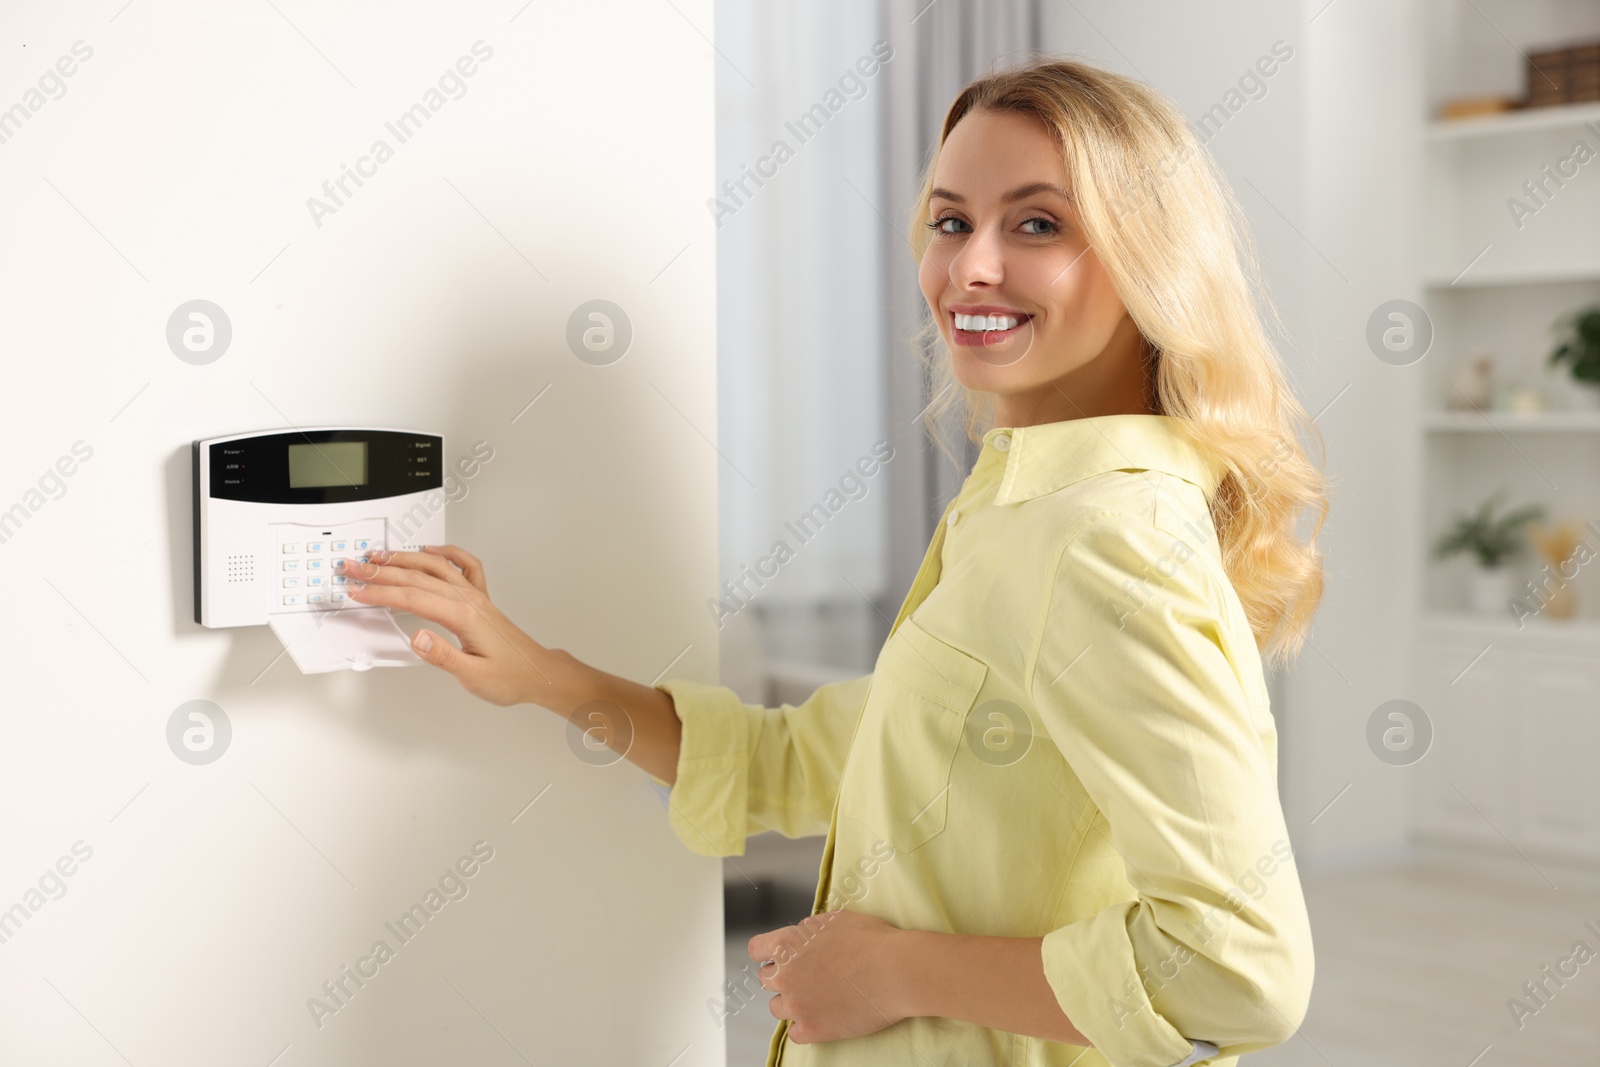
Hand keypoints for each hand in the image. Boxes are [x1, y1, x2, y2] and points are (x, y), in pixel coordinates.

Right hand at [343, 544, 551, 705]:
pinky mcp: (480, 600)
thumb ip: (443, 656)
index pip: (412, 598)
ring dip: (404, 559)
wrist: (538, 673)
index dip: (381, 593)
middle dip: (381, 572)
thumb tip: (416, 638)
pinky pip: (464, 566)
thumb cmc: (510, 676)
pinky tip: (430, 551)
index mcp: (463, 616)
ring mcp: (475, 596)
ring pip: (435, 568)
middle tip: (353, 569)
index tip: (357, 591)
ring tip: (377, 557)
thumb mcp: (473, 676)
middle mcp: (469, 600)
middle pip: (417, 578)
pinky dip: (446, 554)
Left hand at [748, 909, 910, 1043]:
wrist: (897, 971)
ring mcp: (797, 1004)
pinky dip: (805, 1026)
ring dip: (791, 1002)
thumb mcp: (834, 920)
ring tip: (815, 998)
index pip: (756, 950)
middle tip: (805, 977)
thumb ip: (808, 929)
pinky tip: (820, 1017)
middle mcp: (784, 975)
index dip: (767, 953)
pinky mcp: (812, 1029)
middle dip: (783, 977)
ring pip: (777, 1007)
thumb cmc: (872, 941)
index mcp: (786, 944)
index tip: (775, 957)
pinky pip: (794, 1033)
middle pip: (766, 979)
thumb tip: (801, 935)